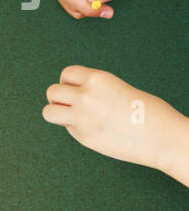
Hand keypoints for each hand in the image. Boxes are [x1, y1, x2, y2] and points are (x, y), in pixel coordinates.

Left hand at [43, 66, 188, 179]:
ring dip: (57, 113)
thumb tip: (74, 97)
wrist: (162, 136)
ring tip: (72, 117)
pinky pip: (66, 129)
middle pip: (52, 91)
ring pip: (48, 111)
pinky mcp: (83, 136)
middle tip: (74, 105)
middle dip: (60, 98)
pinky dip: (73, 129)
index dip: (70, 83)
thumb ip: (95, 91)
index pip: (66, 74)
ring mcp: (82, 117)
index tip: (78, 90)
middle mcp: (86, 96)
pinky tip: (92, 130)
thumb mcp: (118, 89)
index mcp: (98, 79)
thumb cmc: (147, 113)